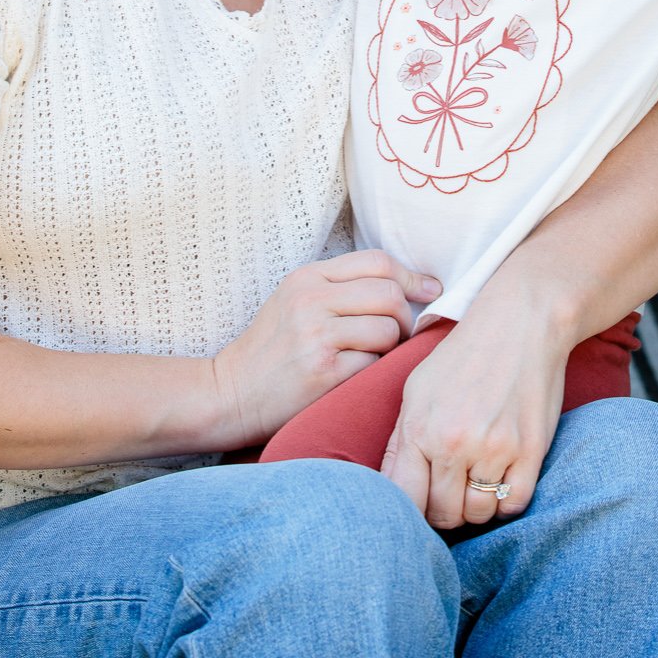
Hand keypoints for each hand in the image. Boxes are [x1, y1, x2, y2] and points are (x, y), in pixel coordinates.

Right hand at [210, 250, 438, 447]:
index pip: (378, 262)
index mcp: (307, 278)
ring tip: (373, 355)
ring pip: (387, 329)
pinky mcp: (322, 372)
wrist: (228, 394)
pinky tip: (354, 374)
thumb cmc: (271, 349)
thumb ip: (342, 286)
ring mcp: (315, 336)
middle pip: (390, 294)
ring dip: (391, 346)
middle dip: (406, 316)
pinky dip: (373, 369)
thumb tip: (412, 284)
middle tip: (399, 334)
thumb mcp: (295, 301)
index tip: (430, 290)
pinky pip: (373, 362)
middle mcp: (311, 301)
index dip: (411, 276)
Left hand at [382, 307, 567, 530]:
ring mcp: (496, 449)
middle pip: (444, 514)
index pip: (406, 502)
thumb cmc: (465, 355)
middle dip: (445, 511)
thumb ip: (400, 443)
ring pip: (479, 514)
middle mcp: (455, 444)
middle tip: (452, 495)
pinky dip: (506, 504)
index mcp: (420, 430)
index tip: (422, 503)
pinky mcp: (532, 450)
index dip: (411, 513)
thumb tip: (390, 490)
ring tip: (476, 485)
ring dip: (476, 508)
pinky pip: (514, 504)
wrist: (522, 322)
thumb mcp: (417, 390)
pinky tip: (501, 484)